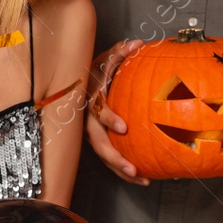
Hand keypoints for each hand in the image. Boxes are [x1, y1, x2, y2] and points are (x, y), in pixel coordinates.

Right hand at [85, 39, 147, 184]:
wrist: (78, 85)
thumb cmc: (93, 71)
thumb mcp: (103, 59)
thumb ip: (119, 52)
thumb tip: (137, 43)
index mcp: (88, 101)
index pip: (97, 111)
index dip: (109, 119)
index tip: (124, 127)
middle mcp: (87, 121)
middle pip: (98, 143)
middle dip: (114, 157)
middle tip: (132, 167)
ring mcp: (90, 134)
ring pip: (103, 156)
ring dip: (121, 169)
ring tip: (141, 178)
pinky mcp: (97, 142)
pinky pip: (109, 158)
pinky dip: (124, 170)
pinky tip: (144, 177)